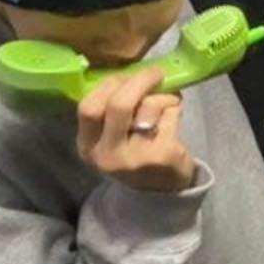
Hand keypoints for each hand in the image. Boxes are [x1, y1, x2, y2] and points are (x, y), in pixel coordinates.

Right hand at [76, 68, 194, 192]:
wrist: (162, 193)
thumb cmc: (135, 153)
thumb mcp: (112, 138)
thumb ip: (112, 109)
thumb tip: (132, 70)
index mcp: (88, 146)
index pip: (88, 108)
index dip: (109, 85)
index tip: (126, 76)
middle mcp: (108, 155)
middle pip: (119, 104)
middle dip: (140, 81)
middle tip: (156, 73)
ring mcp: (136, 158)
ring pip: (149, 106)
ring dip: (163, 97)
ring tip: (167, 104)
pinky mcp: (163, 157)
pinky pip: (170, 115)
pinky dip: (175, 109)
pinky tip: (174, 119)